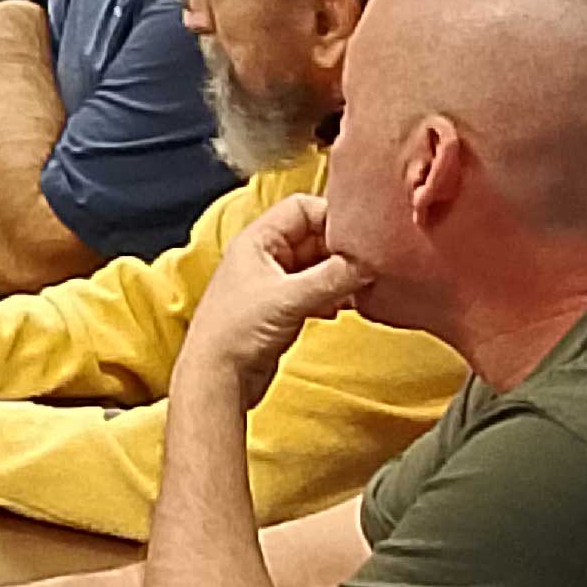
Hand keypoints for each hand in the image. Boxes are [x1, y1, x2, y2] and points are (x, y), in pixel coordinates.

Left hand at [178, 190, 362, 411]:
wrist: (217, 379)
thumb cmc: (235, 333)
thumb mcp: (290, 298)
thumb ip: (333, 276)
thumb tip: (369, 262)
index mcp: (256, 240)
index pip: (302, 208)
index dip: (333, 217)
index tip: (361, 236)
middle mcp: (263, 256)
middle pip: (314, 236)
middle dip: (343, 250)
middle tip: (369, 265)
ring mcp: (273, 282)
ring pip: (318, 265)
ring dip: (341, 276)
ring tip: (362, 288)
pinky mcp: (281, 308)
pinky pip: (317, 290)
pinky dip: (333, 296)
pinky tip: (344, 308)